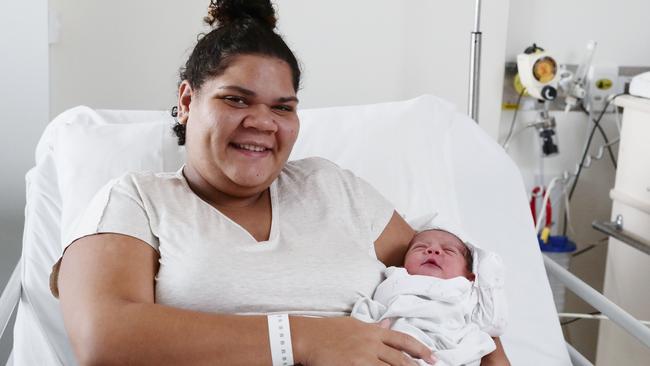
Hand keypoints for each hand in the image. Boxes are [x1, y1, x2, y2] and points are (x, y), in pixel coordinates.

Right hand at [293, 316, 435, 365]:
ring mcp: (363, 357)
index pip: (403, 340)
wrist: (308, 337)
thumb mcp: (354, 324)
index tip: (432, 357)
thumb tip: (388, 324)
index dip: (420, 349)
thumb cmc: (329, 331)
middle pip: (400, 358)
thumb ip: (373, 327)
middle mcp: (371, 343)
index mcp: (373, 331)